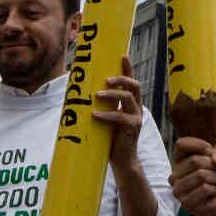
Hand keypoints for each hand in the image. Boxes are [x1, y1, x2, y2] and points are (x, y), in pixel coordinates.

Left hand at [97, 56, 146, 172]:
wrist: (122, 160)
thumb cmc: (111, 138)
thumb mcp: (106, 118)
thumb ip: (101, 106)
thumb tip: (79, 94)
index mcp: (131, 103)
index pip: (131, 81)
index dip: (128, 68)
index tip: (123, 55)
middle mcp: (136, 107)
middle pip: (134, 86)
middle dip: (122, 78)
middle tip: (106, 79)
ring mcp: (136, 117)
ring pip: (129, 98)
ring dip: (113, 94)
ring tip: (97, 95)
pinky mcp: (133, 128)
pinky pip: (120, 118)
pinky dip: (107, 115)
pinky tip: (95, 115)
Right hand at [169, 137, 215, 215]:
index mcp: (179, 160)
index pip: (181, 144)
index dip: (201, 146)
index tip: (211, 152)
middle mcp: (175, 175)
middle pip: (194, 161)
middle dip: (213, 166)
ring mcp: (179, 190)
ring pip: (201, 175)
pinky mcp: (187, 203)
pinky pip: (205, 189)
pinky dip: (215, 189)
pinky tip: (213, 194)